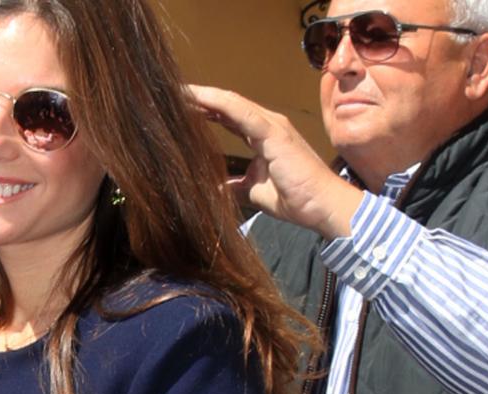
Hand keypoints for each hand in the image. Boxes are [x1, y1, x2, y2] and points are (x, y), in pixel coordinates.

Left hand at [185, 84, 363, 239]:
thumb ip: (233, 186)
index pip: (226, 115)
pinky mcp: (274, 132)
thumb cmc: (293, 198)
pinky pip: (240, 112)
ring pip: (229, 102)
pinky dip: (217, 103)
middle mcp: (265, 124)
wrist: (321, 207)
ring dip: (202, 96)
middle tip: (167, 94)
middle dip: (197, 99)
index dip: (202, 110)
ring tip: (175, 91)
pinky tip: (196, 99)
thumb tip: (212, 190)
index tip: (174, 109)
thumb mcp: (251, 192)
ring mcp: (271, 125)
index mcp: (260, 134)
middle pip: (225, 105)